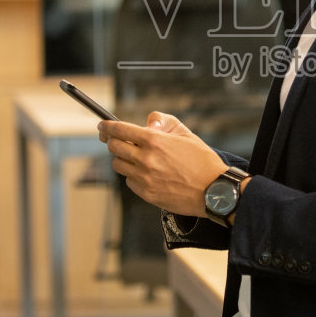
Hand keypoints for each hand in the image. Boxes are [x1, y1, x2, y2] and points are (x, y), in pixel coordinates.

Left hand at [98, 112, 225, 217]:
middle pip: (113, 147)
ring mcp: (144, 178)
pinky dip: (133, 175)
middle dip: (112, 141)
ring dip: (123, 159)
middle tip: (116, 140)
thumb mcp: (185, 133)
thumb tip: (147, 122)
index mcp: (154, 141)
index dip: (107, 126)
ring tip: (136, 157)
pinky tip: (146, 173)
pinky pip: (129, 182)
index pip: (119, 130)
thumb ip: (163, 121)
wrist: (213, 190)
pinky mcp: (146, 194)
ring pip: (118, 165)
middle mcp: (145, 159)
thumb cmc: (202, 161)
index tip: (102, 126)